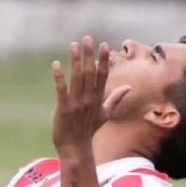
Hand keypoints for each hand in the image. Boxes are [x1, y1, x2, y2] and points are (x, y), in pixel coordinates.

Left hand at [51, 37, 130, 155]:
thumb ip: (116, 99)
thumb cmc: (89, 130)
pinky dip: (59, 77)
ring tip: (73, 45)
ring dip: (75, 61)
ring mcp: (76, 103)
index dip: (103, 59)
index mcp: (98, 99)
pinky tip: (56, 64)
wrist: (76, 148)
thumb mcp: (105, 114)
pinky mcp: (63, 108)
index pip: (102, 75)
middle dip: (89, 55)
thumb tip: (129, 87)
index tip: (104, 44)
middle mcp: (89, 99)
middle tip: (87, 38)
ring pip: (77, 78)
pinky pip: (62, 90)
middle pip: (90, 73)